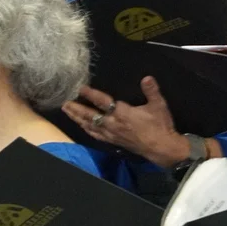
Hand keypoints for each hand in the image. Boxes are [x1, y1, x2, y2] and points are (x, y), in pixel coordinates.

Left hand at [62, 80, 188, 167]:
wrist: (161, 147)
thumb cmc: (160, 125)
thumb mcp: (158, 105)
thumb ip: (151, 90)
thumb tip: (146, 78)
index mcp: (122, 113)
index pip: (102, 101)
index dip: (90, 94)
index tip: (81, 89)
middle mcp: (113, 123)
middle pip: (90, 115)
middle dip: (77, 109)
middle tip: (65, 103)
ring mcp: (111, 134)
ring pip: (90, 126)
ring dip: (78, 119)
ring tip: (68, 112)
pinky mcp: (113, 141)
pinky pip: (96, 135)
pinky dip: (87, 130)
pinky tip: (83, 127)